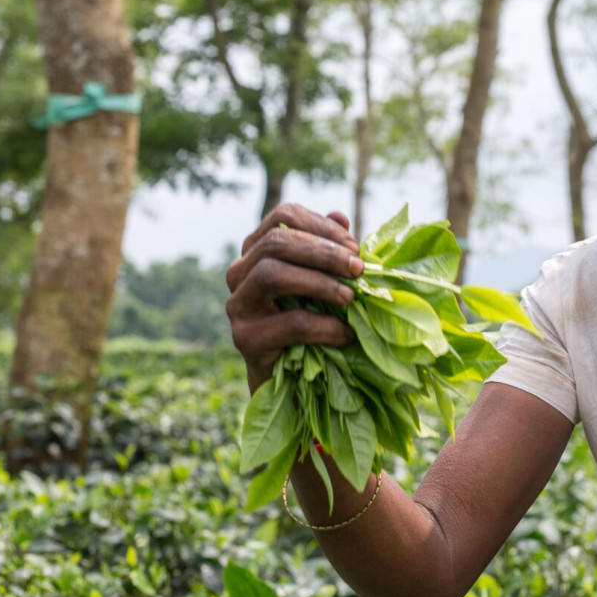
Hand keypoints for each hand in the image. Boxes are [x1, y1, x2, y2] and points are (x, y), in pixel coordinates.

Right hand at [226, 204, 363, 390]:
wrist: (295, 382)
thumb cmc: (313, 323)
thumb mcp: (325, 283)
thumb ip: (330, 250)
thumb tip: (341, 215)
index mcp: (258, 250)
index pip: (283, 218)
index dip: (320, 225)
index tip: (354, 245)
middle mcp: (240, 273)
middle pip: (276, 242)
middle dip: (324, 252)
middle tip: (359, 269)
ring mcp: (238, 305)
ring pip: (272, 274)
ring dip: (319, 282)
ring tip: (350, 297)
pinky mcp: (245, 338)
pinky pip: (288, 322)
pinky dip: (324, 326)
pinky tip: (345, 333)